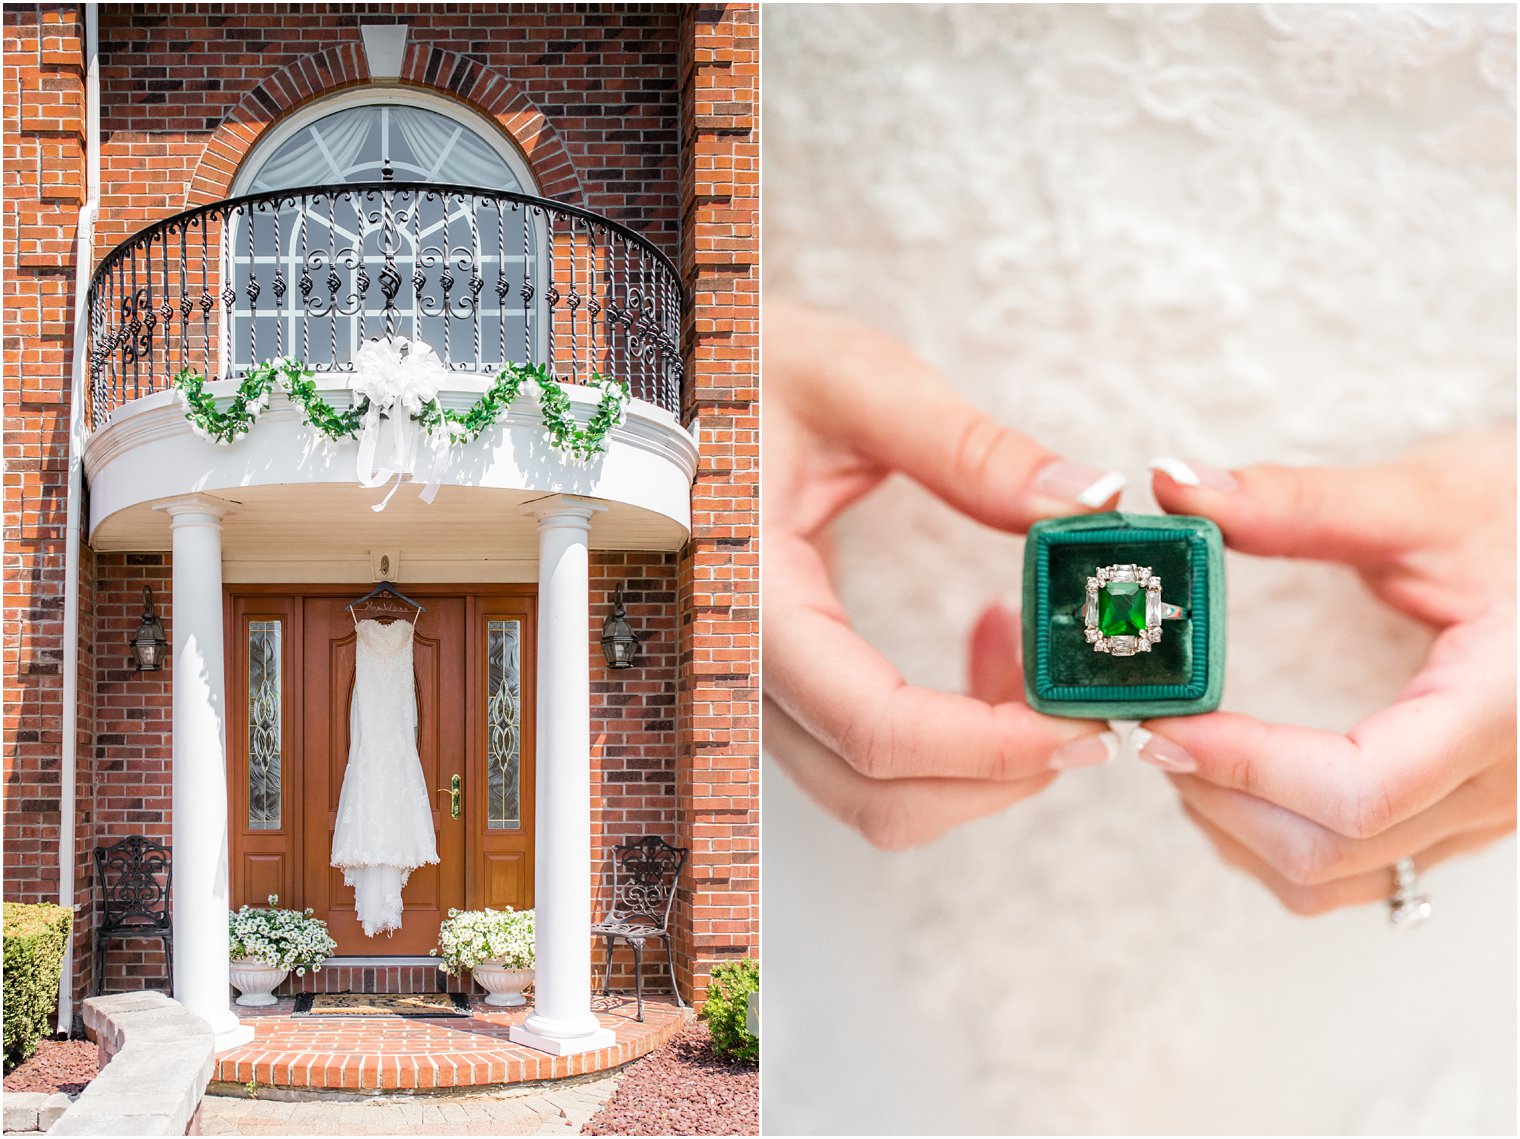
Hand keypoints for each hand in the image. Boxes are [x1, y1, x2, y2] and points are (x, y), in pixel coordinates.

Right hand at [763, 300, 1125, 848]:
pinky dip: (952, 736)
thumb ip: (966, 445)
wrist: (666, 392)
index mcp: (754, 599)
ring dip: (980, 760)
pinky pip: (872, 754)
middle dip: (1002, 774)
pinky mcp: (789, 683)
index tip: (1087, 721)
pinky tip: (992, 642)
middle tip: (1095, 707)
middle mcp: (749, 668)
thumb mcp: (850, 382)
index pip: (876, 728)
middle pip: (884, 797)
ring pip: (880, 796)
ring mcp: (764, 688)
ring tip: (1039, 655)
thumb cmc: (737, 374)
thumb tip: (1083, 504)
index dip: (990, 746)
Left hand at [1140, 431, 1516, 912]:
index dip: (1242, 764)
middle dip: (1219, 797)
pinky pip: (1360, 873)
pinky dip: (1276, 841)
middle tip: (1153, 727)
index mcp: (1504, 708)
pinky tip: (1238, 781)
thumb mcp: (1428, 498)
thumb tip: (1177, 488)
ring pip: (1337, 880)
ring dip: (1237, 830)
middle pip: (1330, 850)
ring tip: (1184, 750)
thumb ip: (1299, 504)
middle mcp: (1503, 785)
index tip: (1161, 719)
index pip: (1356, 789)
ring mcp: (1487, 814)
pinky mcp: (1465, 818)